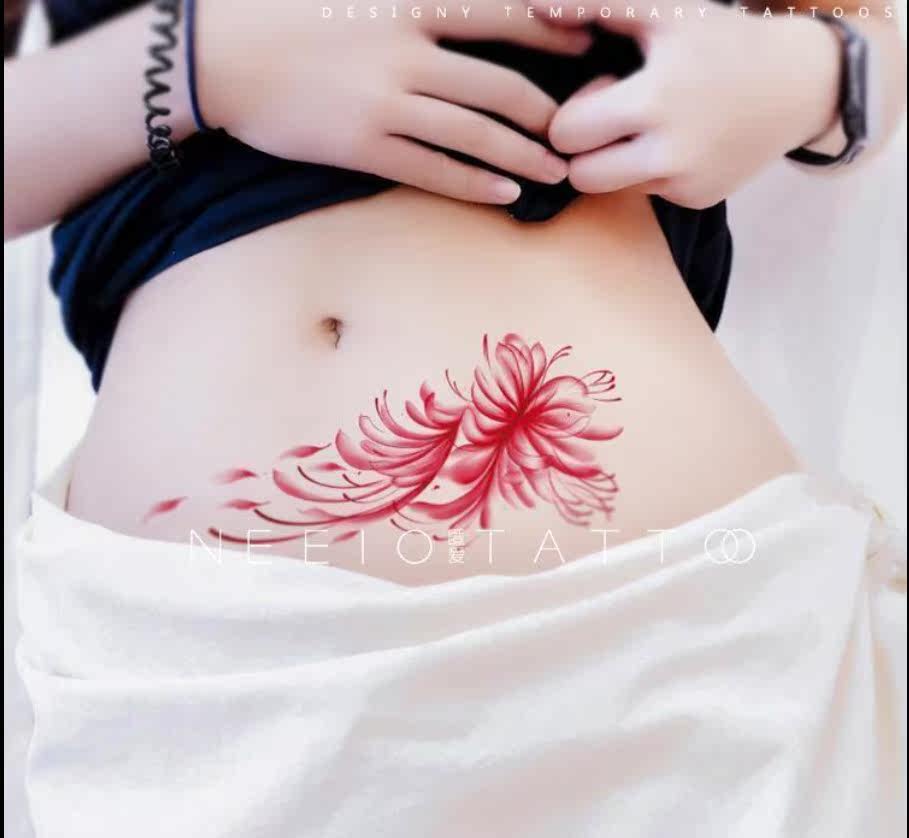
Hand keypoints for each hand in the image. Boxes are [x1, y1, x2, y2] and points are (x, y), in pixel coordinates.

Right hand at [197, 0, 591, 204]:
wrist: (218, 57)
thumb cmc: (282, 13)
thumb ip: (412, 0)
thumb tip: (460, 6)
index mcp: (406, 4)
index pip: (499, 14)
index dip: (549, 31)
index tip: (585, 44)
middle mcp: (404, 54)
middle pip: (498, 86)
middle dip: (546, 109)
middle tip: (579, 126)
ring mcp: (385, 106)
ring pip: (474, 134)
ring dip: (523, 155)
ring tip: (556, 170)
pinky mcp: (364, 148)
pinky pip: (433, 170)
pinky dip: (474, 183)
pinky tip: (505, 193)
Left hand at [544, 2, 840, 207]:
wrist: (800, 82)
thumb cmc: (720, 39)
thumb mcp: (662, 11)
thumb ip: (594, 6)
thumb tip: (531, 7)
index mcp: (656, 101)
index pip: (566, 134)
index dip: (574, 112)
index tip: (604, 89)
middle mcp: (671, 154)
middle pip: (580, 175)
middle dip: (585, 148)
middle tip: (618, 116)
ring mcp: (685, 183)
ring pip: (611, 188)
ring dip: (617, 161)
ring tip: (651, 126)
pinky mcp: (698, 199)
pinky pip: (647, 193)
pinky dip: (653, 170)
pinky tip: (682, 141)